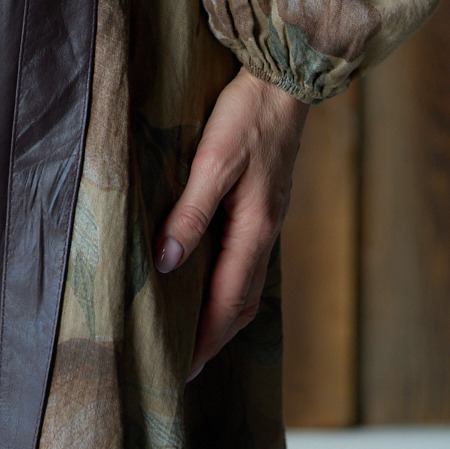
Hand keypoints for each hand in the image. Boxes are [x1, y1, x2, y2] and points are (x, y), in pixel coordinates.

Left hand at [155, 66, 309, 380]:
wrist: (283, 81)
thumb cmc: (246, 116)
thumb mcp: (213, 160)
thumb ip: (191, 212)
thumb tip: (166, 263)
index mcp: (255, 228)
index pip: (227, 301)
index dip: (206, 338)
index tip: (183, 368)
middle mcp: (266, 231)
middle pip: (240, 302)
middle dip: (215, 337)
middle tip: (185, 365)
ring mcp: (269, 219)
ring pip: (246, 282)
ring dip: (222, 314)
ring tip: (195, 333)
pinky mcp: (266, 205)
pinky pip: (247, 260)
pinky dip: (229, 283)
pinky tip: (212, 280)